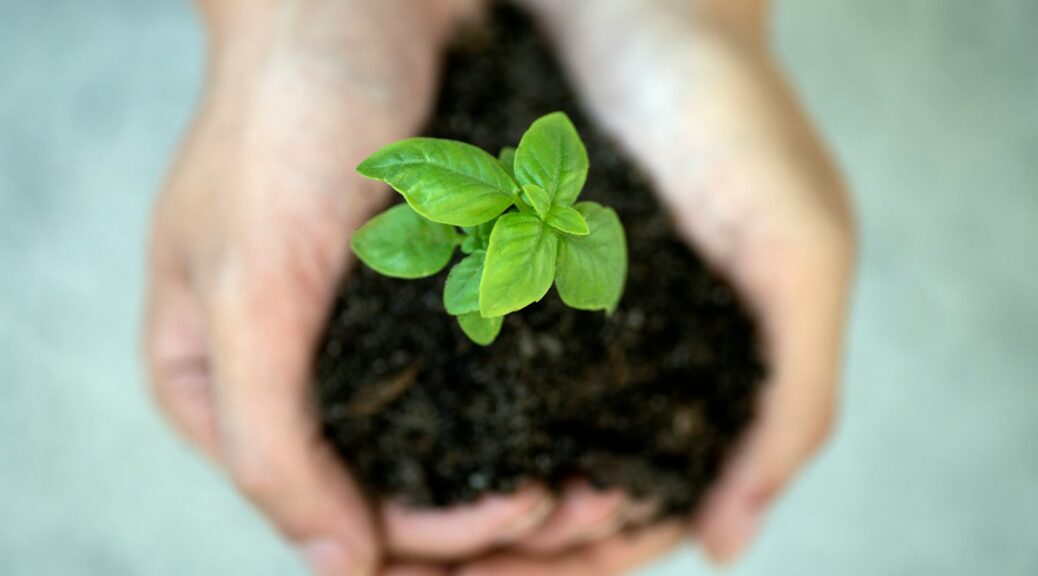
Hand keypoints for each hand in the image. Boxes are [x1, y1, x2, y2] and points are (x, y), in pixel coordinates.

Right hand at [145, 1, 612, 573]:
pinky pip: (487, 385)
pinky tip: (599, 430)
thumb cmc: (281, 123)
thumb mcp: (244, 286)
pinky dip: (540, 419)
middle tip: (590, 507)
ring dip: (530, 483)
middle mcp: (300, 378)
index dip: (428, 539)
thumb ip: (269, 436)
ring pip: (451, 453)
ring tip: (613, 488)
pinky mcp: (434, 298)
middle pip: (395, 497)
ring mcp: (370, 342)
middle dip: (493, 522)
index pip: (330, 511)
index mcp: (227, 391)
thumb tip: (336, 569)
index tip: (522, 511)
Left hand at [466, 0, 855, 571]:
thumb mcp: (799, 250)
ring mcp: (574, 322)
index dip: (588, 557)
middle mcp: (637, 362)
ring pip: (519, 448)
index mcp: (713, 376)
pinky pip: (476, 374)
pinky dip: (448, 423)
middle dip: (511, 549)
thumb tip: (729, 543)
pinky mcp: (514, 273)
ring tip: (410, 534)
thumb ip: (795, 398)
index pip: (650, 506)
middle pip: (573, 494)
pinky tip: (404, 446)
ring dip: (470, 501)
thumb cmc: (733, 113)